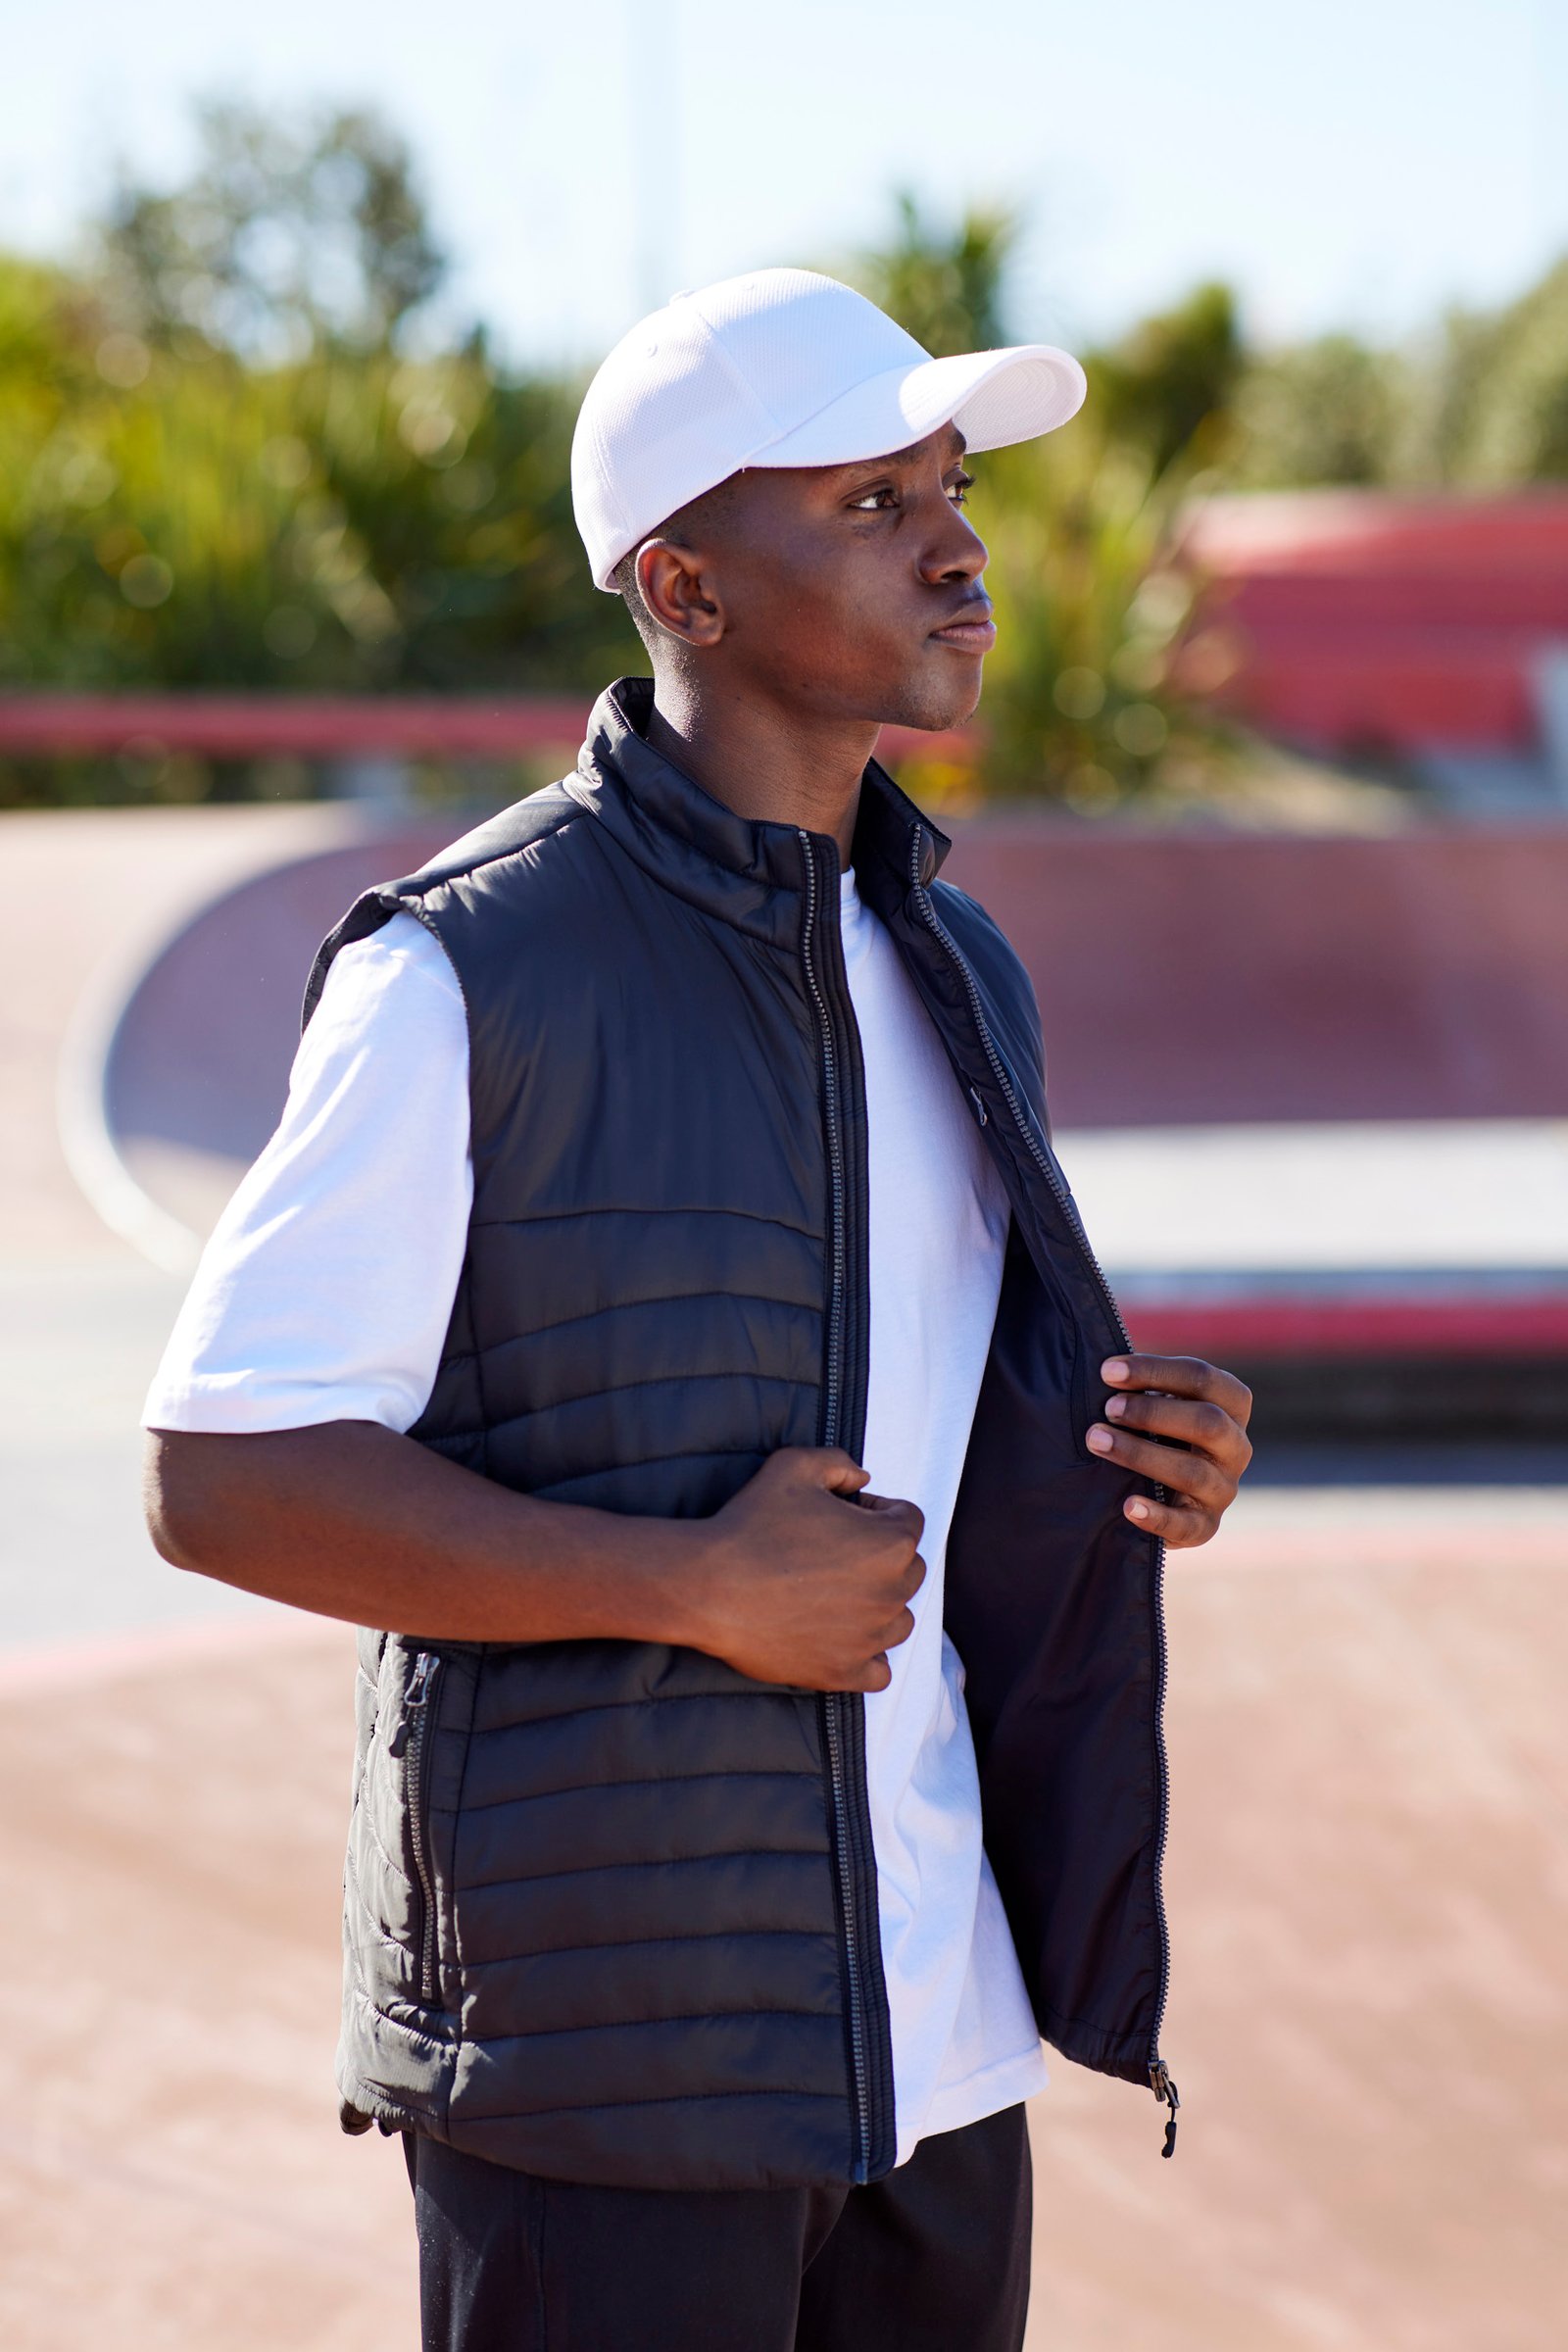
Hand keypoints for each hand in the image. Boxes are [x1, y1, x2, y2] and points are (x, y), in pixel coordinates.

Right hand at [687, 1448, 925, 1691]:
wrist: (708, 1586)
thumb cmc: (751, 1525)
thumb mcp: (793, 1466)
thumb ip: (838, 1462)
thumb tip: (863, 1477)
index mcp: (889, 1542)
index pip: (908, 1520)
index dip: (877, 1511)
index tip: (844, 1516)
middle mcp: (891, 1593)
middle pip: (909, 1570)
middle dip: (881, 1557)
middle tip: (834, 1554)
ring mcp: (870, 1637)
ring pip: (899, 1620)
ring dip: (878, 1605)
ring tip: (834, 1594)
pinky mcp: (845, 1672)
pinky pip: (880, 1670)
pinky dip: (868, 1656)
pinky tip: (840, 1637)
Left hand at [1087, 1354, 1252, 1548]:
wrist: (1160, 1490)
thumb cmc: (1152, 1429)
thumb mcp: (1156, 1401)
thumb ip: (1140, 1384)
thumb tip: (1105, 1366)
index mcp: (1231, 1405)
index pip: (1203, 1379)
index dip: (1155, 1371)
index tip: (1107, 1371)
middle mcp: (1236, 1447)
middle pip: (1207, 1422)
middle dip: (1152, 1412)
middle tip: (1107, 1408)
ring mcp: (1224, 1489)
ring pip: (1193, 1472)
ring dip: (1141, 1454)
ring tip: (1097, 1441)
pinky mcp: (1205, 1526)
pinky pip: (1187, 1525)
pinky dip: (1157, 1516)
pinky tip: (1127, 1505)